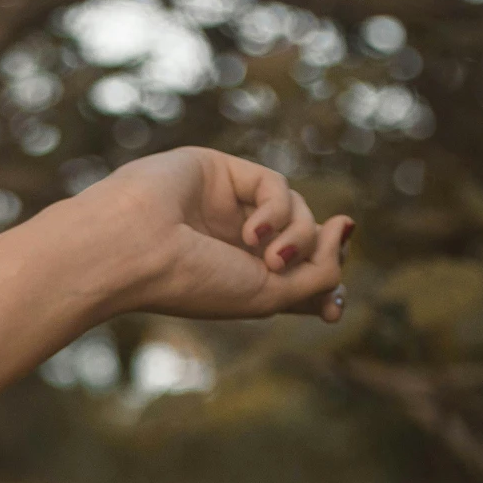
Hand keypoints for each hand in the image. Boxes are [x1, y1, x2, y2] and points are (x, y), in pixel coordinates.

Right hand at [83, 147, 352, 325]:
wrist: (135, 252)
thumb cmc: (192, 282)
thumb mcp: (267, 295)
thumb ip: (317, 275)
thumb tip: (347, 227)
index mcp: (239, 279)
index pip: (298, 276)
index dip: (326, 286)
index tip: (333, 311)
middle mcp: (234, 243)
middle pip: (305, 241)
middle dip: (314, 255)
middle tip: (288, 268)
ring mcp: (229, 207)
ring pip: (297, 211)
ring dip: (298, 236)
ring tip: (269, 256)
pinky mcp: (222, 171)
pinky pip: (274, 184)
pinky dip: (276, 210)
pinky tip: (252, 232)